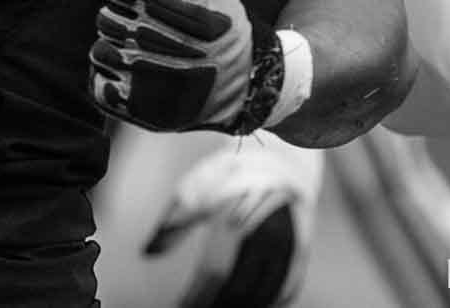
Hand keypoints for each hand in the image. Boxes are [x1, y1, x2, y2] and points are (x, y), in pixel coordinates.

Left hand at [91, 0, 278, 134]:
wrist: (252, 85)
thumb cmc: (225, 22)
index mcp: (191, 16)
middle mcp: (177, 53)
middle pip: (108, 18)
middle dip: (117, 13)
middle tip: (137, 20)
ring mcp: (162, 88)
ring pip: (101, 51)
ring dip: (109, 42)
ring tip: (131, 43)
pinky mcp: (148, 114)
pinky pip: (101, 88)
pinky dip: (106, 76)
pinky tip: (127, 70)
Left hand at [147, 144, 316, 307]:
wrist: (281, 156)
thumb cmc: (230, 173)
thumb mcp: (196, 186)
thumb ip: (173, 221)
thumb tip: (147, 253)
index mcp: (236, 213)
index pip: (214, 270)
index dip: (197, 294)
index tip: (180, 306)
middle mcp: (266, 229)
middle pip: (241, 287)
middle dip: (217, 304)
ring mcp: (289, 240)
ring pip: (266, 291)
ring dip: (242, 305)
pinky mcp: (303, 249)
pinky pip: (288, 286)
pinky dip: (269, 300)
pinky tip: (251, 305)